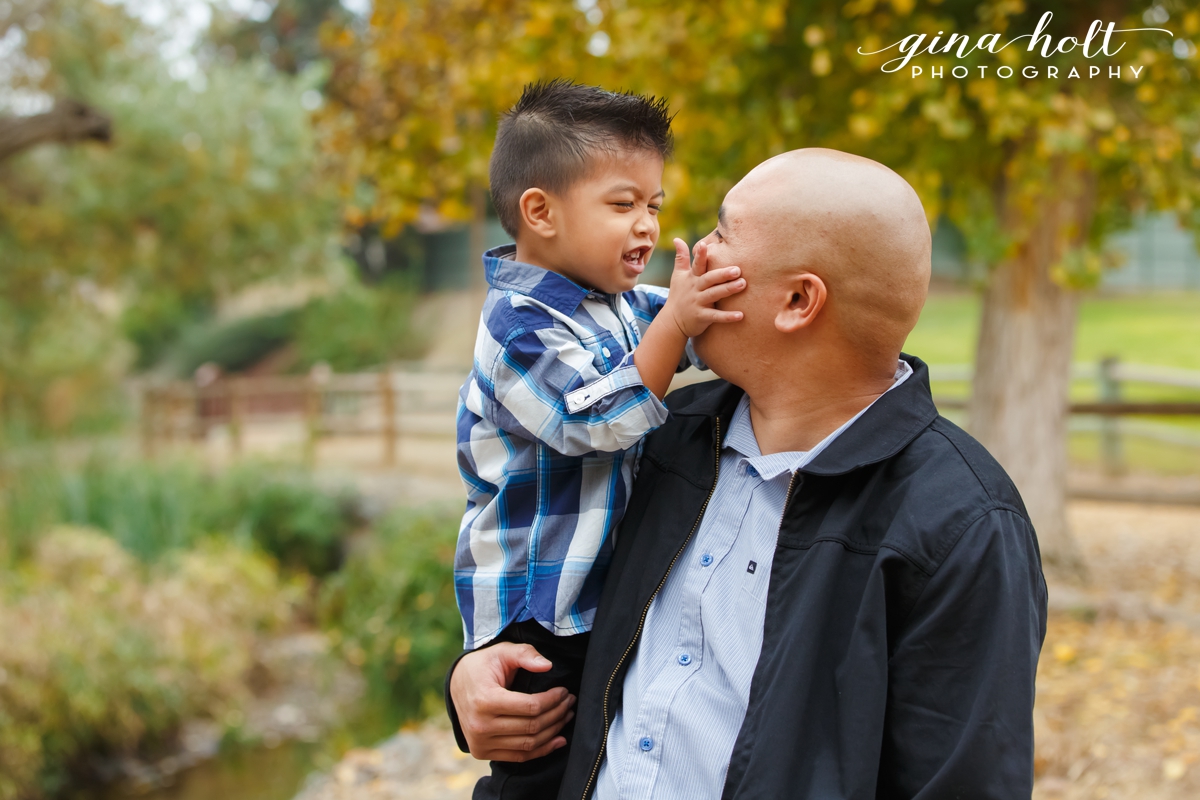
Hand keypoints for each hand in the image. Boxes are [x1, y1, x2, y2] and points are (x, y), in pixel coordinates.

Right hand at [449, 642, 576, 761]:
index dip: (553, 700)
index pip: (530, 707)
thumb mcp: (502, 652)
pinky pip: (518, 756)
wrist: (456, 684)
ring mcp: (480, 742)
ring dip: (553, 731)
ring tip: (566, 716)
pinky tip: (557, 740)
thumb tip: (548, 665)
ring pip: (528, 744)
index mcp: (485, 700)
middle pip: (532, 726)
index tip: (564, 691)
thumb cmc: (483, 666)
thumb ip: (525, 654)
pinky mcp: (482, 752)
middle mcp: (480, 725)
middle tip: (570, 702)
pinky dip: (541, 750)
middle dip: (557, 714)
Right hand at [665, 238, 744, 338]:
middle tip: (737, 269)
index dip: (700, 255)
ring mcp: (698, 303)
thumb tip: (677, 238)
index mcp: (691, 278)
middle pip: (708, 279)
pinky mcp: (702, 317)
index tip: (705, 245)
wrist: (672, 321)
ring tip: (743, 284)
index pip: (696, 265)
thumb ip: (680, 257)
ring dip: (728, 290)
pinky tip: (741, 315)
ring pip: (713, 295)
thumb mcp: (678, 275)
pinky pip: (716, 316)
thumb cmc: (679, 294)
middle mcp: (695, 289)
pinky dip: (727, 316)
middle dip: (722, 274)